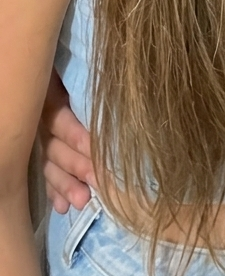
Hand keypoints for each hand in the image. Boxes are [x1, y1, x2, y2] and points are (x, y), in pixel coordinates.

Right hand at [39, 69, 92, 213]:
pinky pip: (49, 176)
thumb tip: (126, 94)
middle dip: (76, 165)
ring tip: (82, 201)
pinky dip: (57, 192)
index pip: (60, 119)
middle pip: (56, 145)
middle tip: (96, 180)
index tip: (95, 148)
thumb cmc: (103, 71)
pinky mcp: (53, 153)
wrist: (87, 68)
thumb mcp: (95, 74)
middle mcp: (47, 118)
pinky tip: (63, 208)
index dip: (75, 135)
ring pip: (51, 164)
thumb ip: (100, 85)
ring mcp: (47, 137)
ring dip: (66, 184)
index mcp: (54, 94)